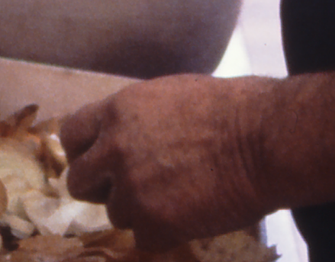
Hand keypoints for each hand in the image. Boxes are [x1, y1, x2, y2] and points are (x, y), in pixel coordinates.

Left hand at [60, 76, 275, 250]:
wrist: (262, 141)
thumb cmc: (231, 110)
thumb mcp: (170, 96)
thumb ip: (137, 119)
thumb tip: (126, 136)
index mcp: (118, 112)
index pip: (72, 135)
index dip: (83, 152)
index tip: (97, 161)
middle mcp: (114, 151)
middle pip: (79, 182)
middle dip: (99, 188)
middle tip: (129, 189)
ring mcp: (131, 190)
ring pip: (115, 213)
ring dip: (140, 211)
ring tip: (178, 197)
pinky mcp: (153, 224)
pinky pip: (143, 238)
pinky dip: (163, 233)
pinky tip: (189, 215)